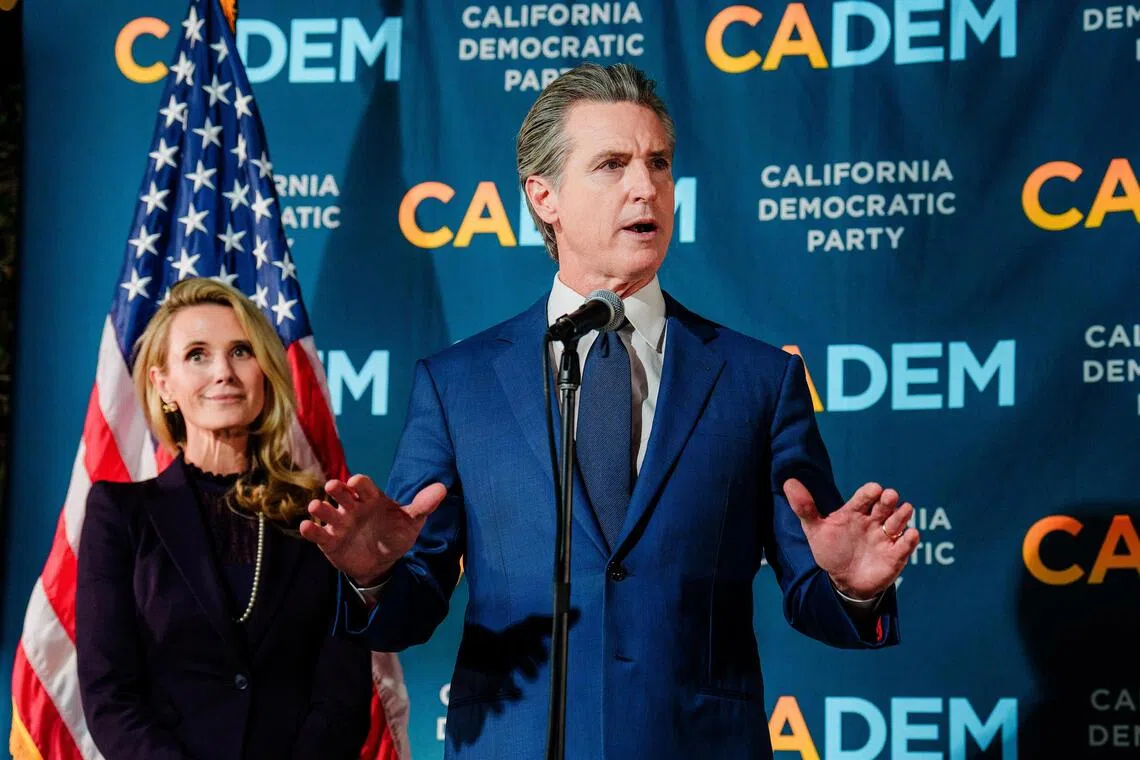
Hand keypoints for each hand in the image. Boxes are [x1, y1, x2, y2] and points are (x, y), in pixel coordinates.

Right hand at [299, 474, 446, 585]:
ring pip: (326, 511)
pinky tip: (306, 527)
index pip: (363, 486)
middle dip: (337, 490)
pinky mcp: (329, 541)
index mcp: (371, 498)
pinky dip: (310, 530)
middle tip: (333, 487)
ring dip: (321, 508)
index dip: (359, 484)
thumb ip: (423, 505)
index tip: (356, 483)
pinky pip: (318, 534)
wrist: (382, 561)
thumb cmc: (395, 534)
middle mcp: (352, 507)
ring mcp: (339, 523)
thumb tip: (442, 488)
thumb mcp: (411, 522)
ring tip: (317, 507)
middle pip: (341, 494)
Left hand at [782, 479, 919, 599]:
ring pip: (899, 520)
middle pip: (885, 505)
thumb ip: (804, 507)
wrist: (842, 581)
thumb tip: (788, 482)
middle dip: (889, 500)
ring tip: (902, 512)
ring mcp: (885, 536)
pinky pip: (906, 544)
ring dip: (902, 515)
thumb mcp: (814, 529)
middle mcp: (873, 520)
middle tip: (889, 497)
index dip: (871, 492)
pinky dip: (910, 539)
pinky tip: (910, 535)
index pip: (866, 496)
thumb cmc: (830, 550)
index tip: (874, 489)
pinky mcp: (895, 554)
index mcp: (855, 511)